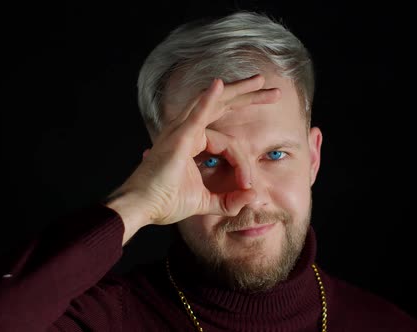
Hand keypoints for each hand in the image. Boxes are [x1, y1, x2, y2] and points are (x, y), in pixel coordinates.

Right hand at [107, 75, 280, 235]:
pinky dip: (208, 99)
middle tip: (274, 91)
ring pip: (215, 103)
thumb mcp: (205, 201)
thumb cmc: (165, 202)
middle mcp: (187, 131)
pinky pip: (196, 115)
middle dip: (249, 97)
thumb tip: (252, 197)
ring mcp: (181, 131)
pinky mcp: (178, 138)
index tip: (248, 185)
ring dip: (238, 91)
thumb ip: (227, 200)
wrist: (143, 208)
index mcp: (192, 142)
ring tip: (261, 80)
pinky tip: (220, 85)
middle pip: (223, 107)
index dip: (244, 163)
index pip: (229, 144)